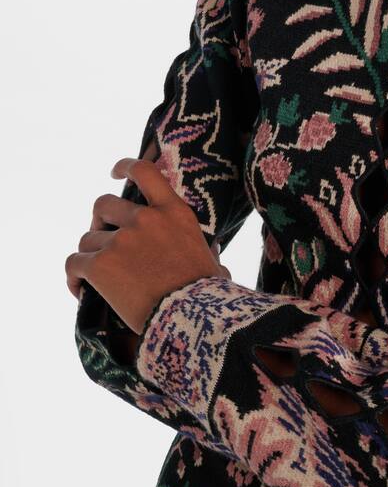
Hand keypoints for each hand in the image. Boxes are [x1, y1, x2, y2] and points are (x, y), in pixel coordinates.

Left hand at [65, 156, 228, 334]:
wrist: (192, 320)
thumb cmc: (208, 295)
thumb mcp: (213, 261)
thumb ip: (207, 251)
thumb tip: (216, 257)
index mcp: (175, 213)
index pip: (144, 172)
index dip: (125, 167)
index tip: (114, 173)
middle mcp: (146, 220)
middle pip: (103, 204)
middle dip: (99, 221)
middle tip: (103, 240)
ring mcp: (120, 241)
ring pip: (87, 239)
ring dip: (91, 255)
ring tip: (98, 279)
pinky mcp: (100, 266)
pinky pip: (73, 264)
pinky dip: (74, 278)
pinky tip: (81, 291)